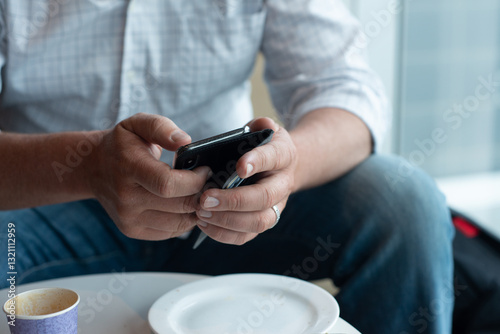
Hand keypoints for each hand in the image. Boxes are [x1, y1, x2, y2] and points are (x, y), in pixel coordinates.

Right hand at [86, 113, 210, 239]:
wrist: (94, 168)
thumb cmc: (122, 144)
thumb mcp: (138, 124)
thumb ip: (162, 128)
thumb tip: (184, 141)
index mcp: (129, 168)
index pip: (168, 184)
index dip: (194, 180)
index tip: (205, 170)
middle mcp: (126, 198)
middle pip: (179, 205)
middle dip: (201, 194)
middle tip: (208, 182)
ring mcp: (128, 218)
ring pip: (179, 223)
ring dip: (196, 209)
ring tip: (198, 193)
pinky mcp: (132, 230)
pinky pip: (171, 232)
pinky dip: (184, 220)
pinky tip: (184, 205)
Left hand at [195, 118, 297, 244]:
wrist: (282, 167)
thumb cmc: (265, 146)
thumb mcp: (265, 129)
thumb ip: (259, 126)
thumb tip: (252, 129)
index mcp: (284, 155)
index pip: (273, 157)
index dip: (257, 162)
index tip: (238, 166)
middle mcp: (283, 184)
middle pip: (264, 198)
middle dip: (234, 201)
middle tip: (205, 198)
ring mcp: (275, 206)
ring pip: (258, 222)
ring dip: (227, 221)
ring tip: (201, 213)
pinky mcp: (262, 222)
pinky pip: (246, 236)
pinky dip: (224, 234)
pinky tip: (205, 224)